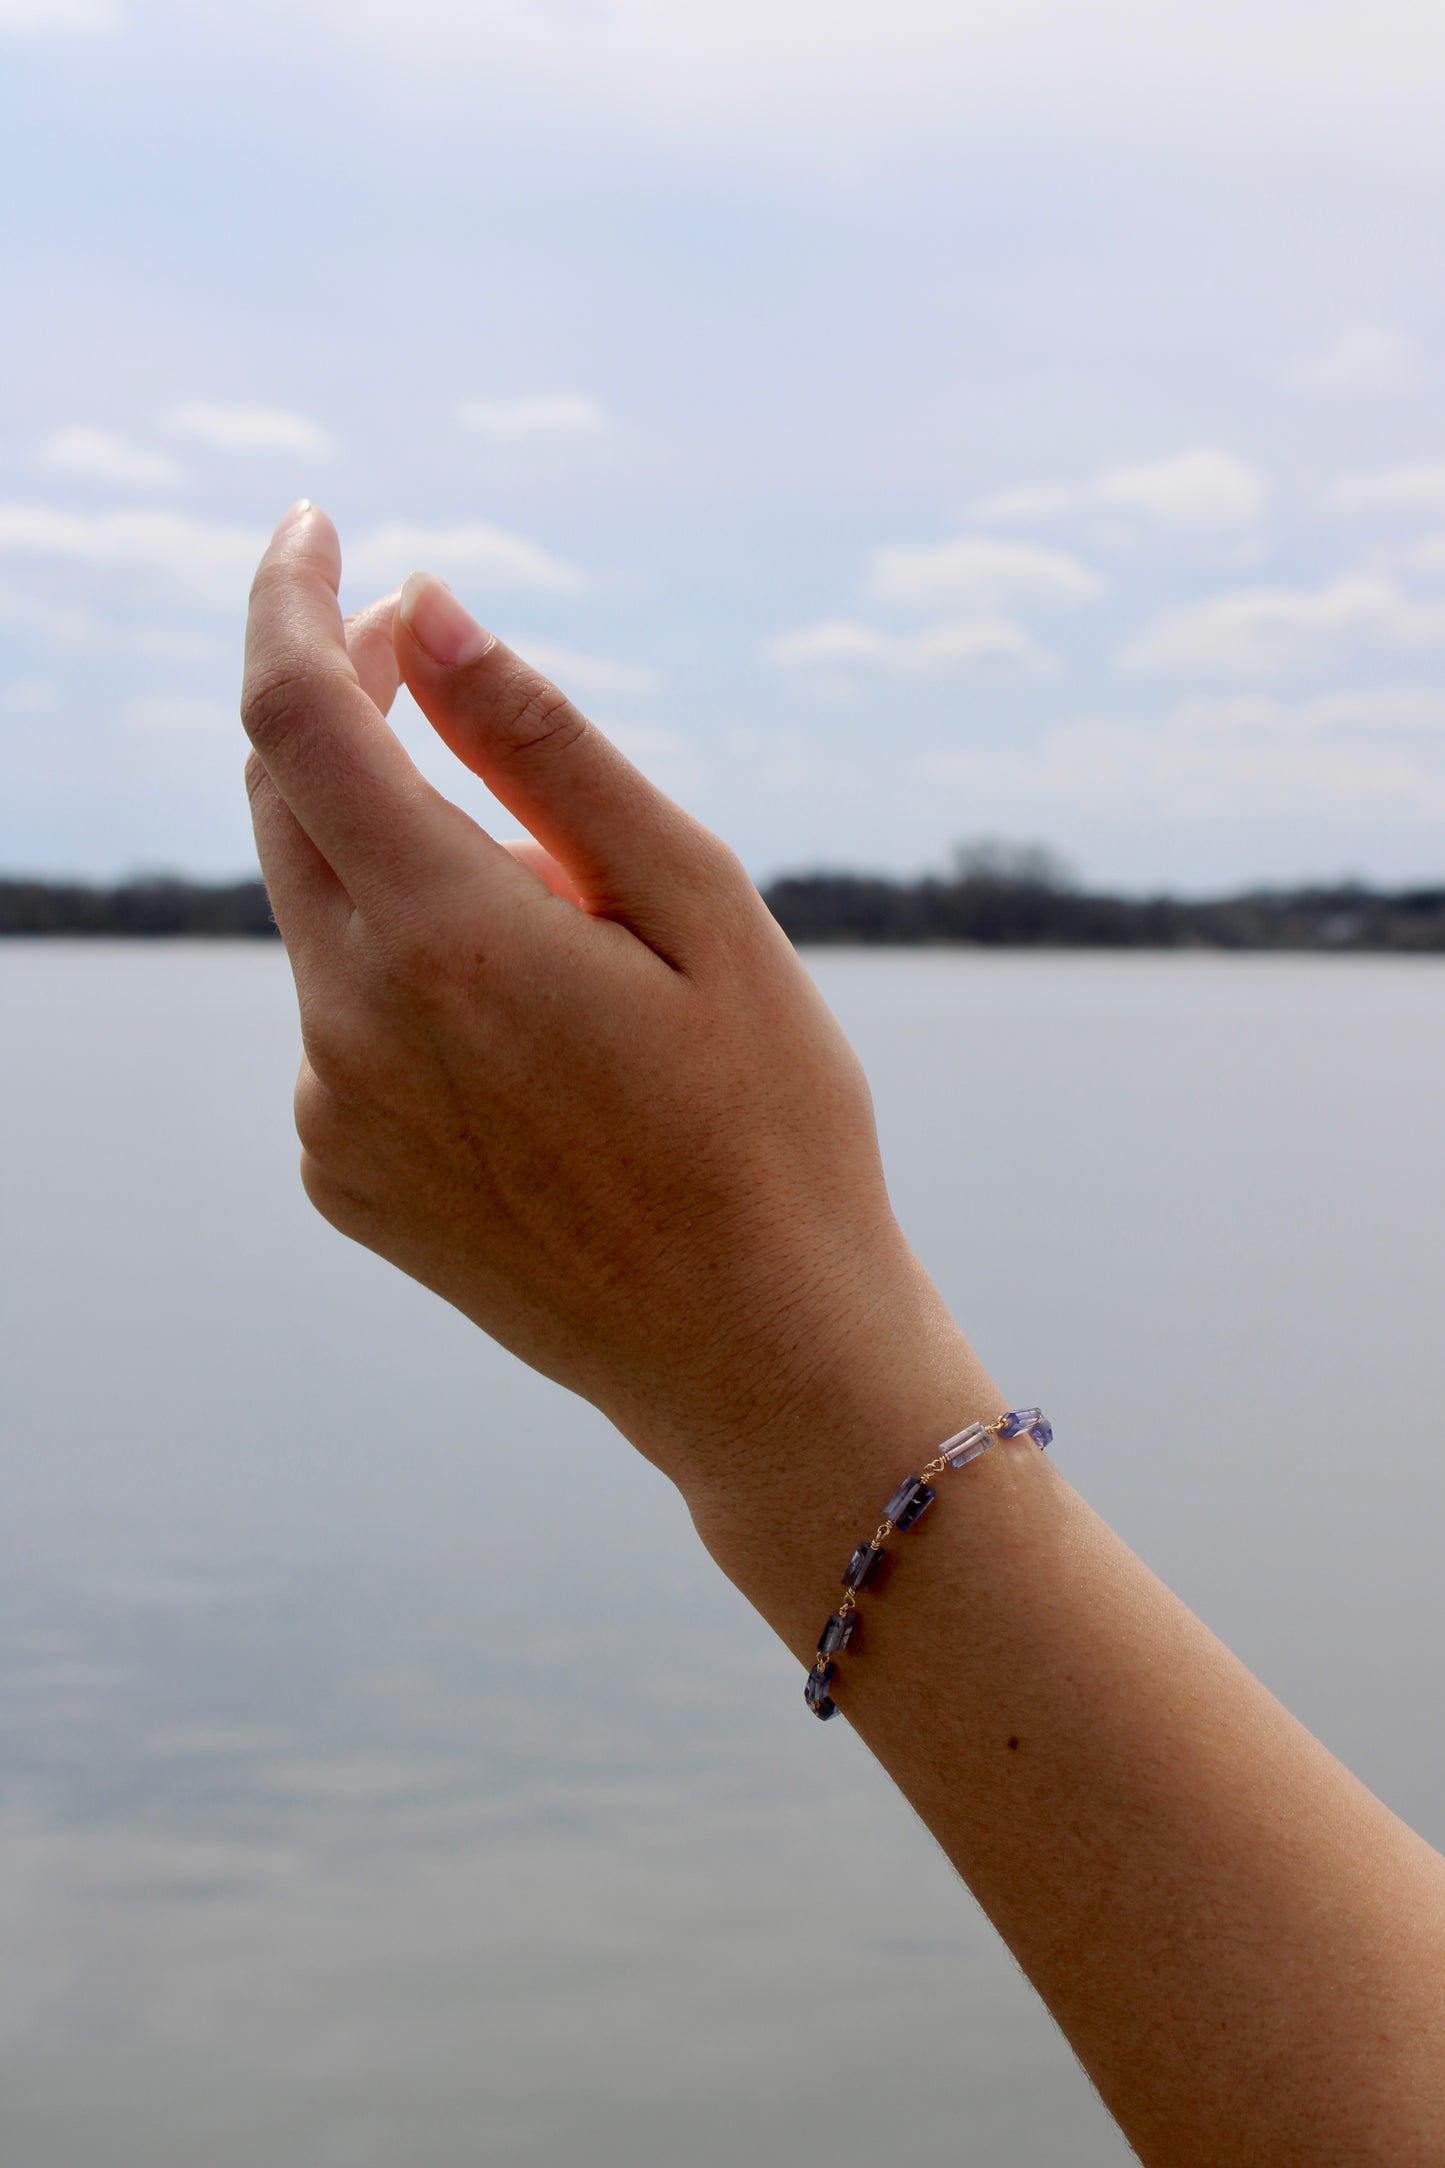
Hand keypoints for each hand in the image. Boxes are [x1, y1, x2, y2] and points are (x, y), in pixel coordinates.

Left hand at [241, 504, 962, 1497]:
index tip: (321, 527)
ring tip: (576, 952)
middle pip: (291, 803)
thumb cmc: (771, 1127)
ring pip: (326, 914)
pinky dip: (411, 976)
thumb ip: (552, 750)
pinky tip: (542, 1052)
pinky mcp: (343, 1174)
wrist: (758, 1358)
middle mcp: (350, 1025)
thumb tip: (433, 612)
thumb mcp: (702, 909)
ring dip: (414, 869)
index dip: (294, 601)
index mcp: (447, 940)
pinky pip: (342, 1020)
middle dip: (357, 718)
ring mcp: (334, 1112)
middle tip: (462, 693)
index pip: (297, 715)